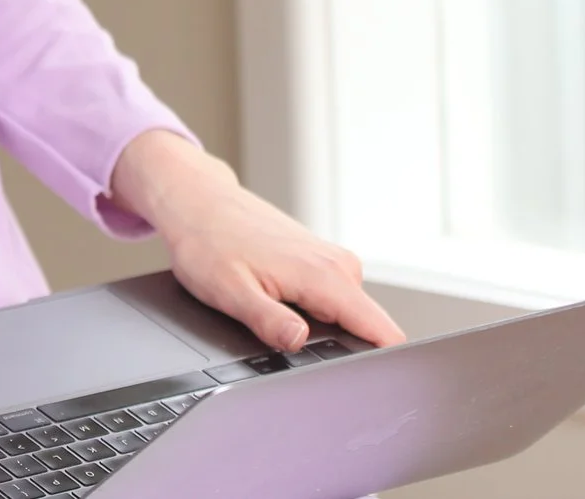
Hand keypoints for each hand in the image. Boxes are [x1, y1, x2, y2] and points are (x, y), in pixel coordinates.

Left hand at [109, 129, 406, 352]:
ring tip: (282, 323)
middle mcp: (337, 265)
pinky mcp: (321, 260)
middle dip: (348, 351)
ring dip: (329, 332)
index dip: (386, 364)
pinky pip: (337, 300)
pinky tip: (284, 308)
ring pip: (352, 315)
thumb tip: (299, 342)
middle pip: (370, 328)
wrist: (199, 202)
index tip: (370, 383)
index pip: (384, 331)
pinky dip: (318, 314)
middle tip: (296, 348)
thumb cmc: (208, 241)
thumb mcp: (230, 291)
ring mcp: (332, 260)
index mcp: (324, 275)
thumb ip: (268, 320)